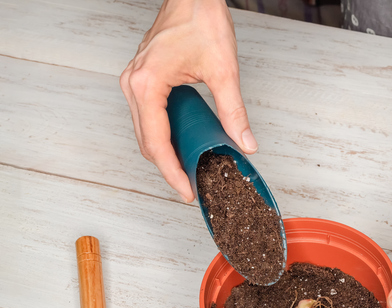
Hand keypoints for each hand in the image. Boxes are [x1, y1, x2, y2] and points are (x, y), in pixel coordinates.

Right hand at [120, 0, 256, 201]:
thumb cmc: (201, 19)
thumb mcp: (224, 70)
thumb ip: (234, 111)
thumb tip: (245, 142)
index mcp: (147, 85)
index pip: (156, 144)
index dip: (172, 173)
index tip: (186, 192)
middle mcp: (133, 85)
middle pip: (146, 142)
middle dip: (168, 169)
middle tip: (191, 187)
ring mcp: (134, 81)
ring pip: (144, 132)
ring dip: (164, 154)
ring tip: (188, 171)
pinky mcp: (142, 79)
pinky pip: (147, 117)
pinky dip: (163, 136)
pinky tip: (182, 145)